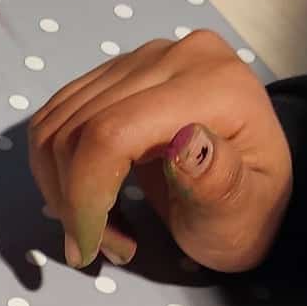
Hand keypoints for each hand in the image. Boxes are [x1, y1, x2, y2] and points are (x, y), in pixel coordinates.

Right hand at [28, 29, 291, 272]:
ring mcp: (141, 59)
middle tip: (99, 246)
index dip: (84, 195)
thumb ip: (217, 180)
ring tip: (97, 227)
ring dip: (60, 189)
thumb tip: (183, 144)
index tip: (90, 247)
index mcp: (214, 86)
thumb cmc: (249, 207)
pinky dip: (55, 169)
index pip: (111, 133)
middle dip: (72, 202)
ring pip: (55, 127)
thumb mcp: (244, 210)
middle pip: (76, 131)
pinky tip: (87, 197)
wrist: (250, 183)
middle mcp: (175, 58)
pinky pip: (55, 120)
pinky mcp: (115, 72)